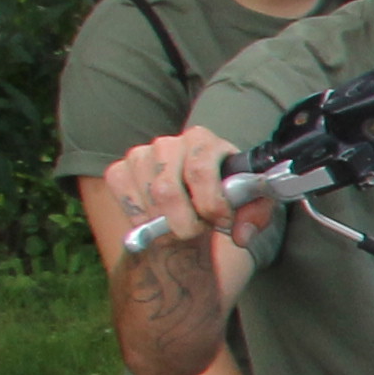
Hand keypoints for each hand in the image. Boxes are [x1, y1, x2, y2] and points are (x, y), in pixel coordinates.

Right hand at [110, 126, 257, 245]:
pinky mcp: (118, 172)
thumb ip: (255, 215)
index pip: (199, 170)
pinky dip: (144, 222)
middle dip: (186, 221)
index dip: (211, 203)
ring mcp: (139, 156)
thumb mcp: (250, 204)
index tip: (223, 222)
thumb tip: (242, 234)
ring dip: (167, 223)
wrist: (194, 203)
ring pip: (147, 199)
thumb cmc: (224, 197)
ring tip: (184, 225)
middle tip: (199, 231)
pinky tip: (161, 222)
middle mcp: (168, 144)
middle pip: (167, 189)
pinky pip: (127, 202)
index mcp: (202, 140)